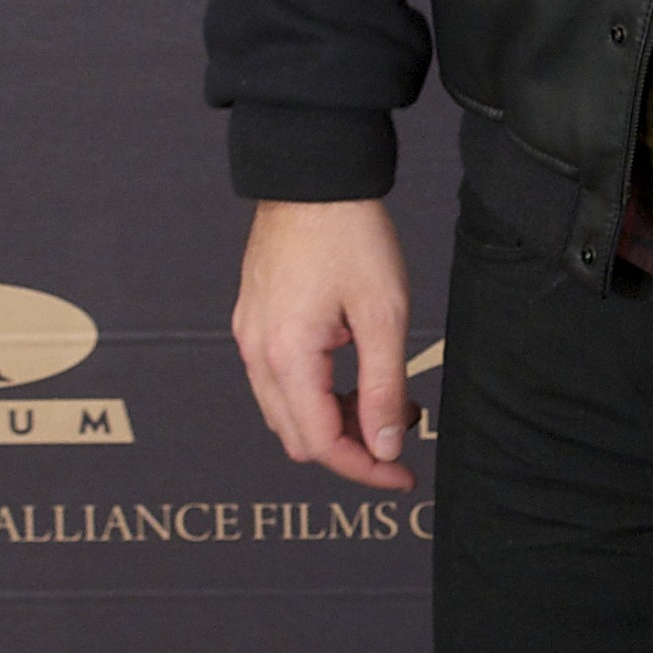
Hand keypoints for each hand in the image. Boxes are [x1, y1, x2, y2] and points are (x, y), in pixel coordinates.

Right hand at [231, 199, 410, 486]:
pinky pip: (280, 380)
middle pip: (298, 437)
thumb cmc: (350, 234)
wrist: (313, 176)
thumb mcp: (384, 316)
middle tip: (402, 432)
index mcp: (286, 355)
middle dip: (351, 447)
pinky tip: (358, 375)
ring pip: (288, 412)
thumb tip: (384, 447)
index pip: (320, 444)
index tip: (402, 476)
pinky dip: (319, 393)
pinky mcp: (255, 321)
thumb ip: (384, 388)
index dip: (364, 469)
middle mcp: (256, 352)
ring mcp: (250, 336)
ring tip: (389, 401)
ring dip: (336, 420)